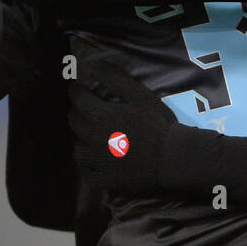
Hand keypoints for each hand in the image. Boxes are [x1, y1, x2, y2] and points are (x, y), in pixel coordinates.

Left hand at [67, 60, 177, 194]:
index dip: (76, 90)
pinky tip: (97, 162)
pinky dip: (89, 166)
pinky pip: (87, 174)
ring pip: (77, 148)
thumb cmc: (158, 124)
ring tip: (92, 136)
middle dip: (77, 111)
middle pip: (74, 122)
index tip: (79, 87)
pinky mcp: (103, 181)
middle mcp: (92, 138)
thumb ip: (114, 78)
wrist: (172, 159)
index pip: (76, 98)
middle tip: (87, 109)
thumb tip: (90, 64)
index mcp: (100, 116)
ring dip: (81, 140)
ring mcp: (96, 162)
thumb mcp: (140, 95)